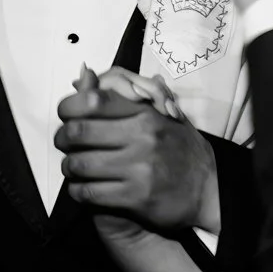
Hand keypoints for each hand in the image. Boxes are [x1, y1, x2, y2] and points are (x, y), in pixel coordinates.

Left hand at [58, 64, 220, 233]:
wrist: (210, 193)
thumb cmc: (184, 153)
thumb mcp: (163, 117)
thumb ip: (123, 97)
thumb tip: (84, 74)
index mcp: (147, 115)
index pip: (93, 102)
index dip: (69, 107)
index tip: (66, 116)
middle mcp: (142, 138)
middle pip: (79, 132)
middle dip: (62, 139)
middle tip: (64, 144)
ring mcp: (139, 169)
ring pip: (79, 164)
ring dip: (69, 167)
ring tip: (73, 168)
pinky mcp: (136, 197)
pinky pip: (90, 192)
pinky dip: (78, 191)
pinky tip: (82, 189)